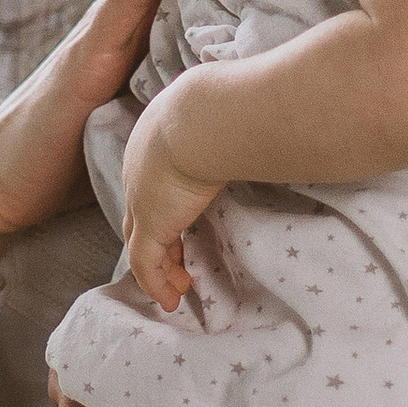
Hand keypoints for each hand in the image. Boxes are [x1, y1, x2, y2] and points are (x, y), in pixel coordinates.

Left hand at [119, 90, 221, 310]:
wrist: (204, 117)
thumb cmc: (224, 106)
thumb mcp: (225, 110)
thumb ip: (237, 123)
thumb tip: (268, 120)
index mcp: (154, 139)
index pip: (153, 180)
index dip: (166, 204)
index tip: (183, 222)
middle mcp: (139, 169)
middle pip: (141, 213)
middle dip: (159, 239)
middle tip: (178, 260)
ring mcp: (140, 198)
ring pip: (141, 242)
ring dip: (161, 267)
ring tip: (179, 287)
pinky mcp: (150, 225)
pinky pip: (145, 264)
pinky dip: (156, 283)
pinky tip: (172, 300)